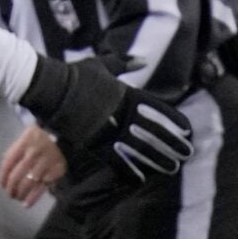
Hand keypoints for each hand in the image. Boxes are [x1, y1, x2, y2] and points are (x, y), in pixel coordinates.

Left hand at [0, 123, 67, 205]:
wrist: (65, 137)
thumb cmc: (39, 139)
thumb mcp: (25, 138)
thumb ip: (14, 152)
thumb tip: (4, 173)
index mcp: (24, 143)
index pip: (8, 163)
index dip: (3, 177)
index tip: (2, 185)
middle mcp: (33, 154)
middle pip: (16, 176)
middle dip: (10, 188)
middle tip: (10, 194)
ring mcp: (45, 164)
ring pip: (27, 184)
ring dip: (20, 194)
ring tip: (18, 197)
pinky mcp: (55, 172)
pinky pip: (41, 188)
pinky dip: (32, 198)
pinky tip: (26, 204)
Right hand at [18, 56, 194, 184]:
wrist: (50, 87)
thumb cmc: (75, 74)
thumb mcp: (102, 65)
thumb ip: (125, 64)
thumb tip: (143, 60)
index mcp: (126, 94)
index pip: (156, 110)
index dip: (173, 121)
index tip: (187, 129)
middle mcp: (121, 113)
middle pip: (152, 132)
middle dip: (171, 143)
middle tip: (187, 153)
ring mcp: (108, 129)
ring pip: (139, 148)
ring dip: (157, 159)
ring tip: (172, 167)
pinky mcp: (93, 143)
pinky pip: (115, 159)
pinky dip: (129, 169)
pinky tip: (142, 178)